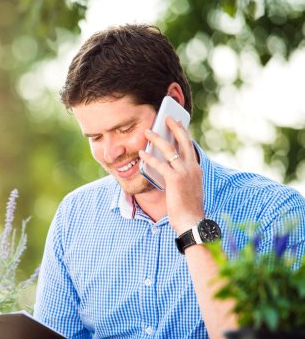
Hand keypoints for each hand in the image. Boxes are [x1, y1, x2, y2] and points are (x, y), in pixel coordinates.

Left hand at [138, 117, 203, 233]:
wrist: (191, 221)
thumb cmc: (187, 208)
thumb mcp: (187, 188)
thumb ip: (180, 176)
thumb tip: (165, 168)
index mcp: (196, 169)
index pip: (189, 146)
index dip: (183, 134)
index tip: (177, 124)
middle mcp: (192, 167)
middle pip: (183, 141)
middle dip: (174, 127)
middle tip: (166, 117)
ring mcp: (185, 172)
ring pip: (170, 149)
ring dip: (157, 139)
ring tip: (147, 132)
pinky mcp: (175, 179)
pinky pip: (160, 165)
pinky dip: (149, 158)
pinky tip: (141, 154)